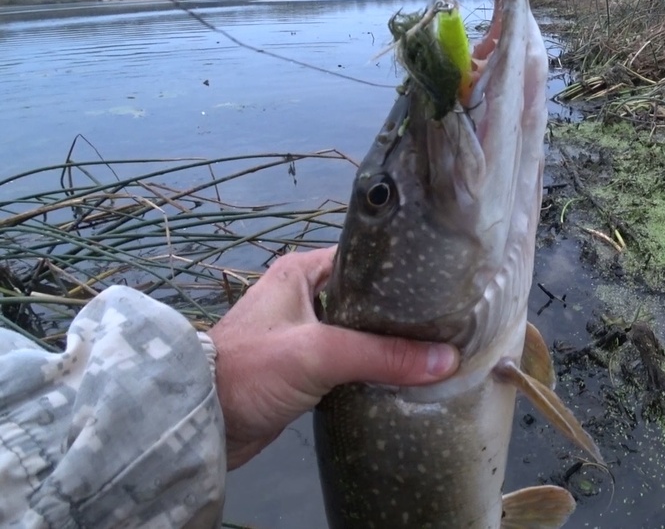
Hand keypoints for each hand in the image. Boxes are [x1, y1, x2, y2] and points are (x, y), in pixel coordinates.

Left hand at [208, 246, 458, 468]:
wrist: (200, 422)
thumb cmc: (252, 370)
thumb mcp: (319, 354)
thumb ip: (382, 355)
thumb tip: (448, 360)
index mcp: (301, 271)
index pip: (365, 258)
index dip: (402, 271)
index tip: (442, 285)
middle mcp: (303, 295)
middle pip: (367, 298)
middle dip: (401, 313)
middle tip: (448, 321)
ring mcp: (303, 333)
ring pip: (360, 331)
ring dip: (388, 343)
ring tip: (436, 348)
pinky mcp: (303, 368)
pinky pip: (349, 359)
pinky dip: (372, 366)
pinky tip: (402, 375)